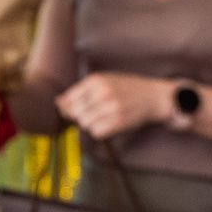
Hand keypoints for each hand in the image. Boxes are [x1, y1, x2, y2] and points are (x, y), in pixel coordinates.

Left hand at [55, 73, 174, 139]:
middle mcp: (103, 92)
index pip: (69, 99)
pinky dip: (100, 131)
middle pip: (75, 113)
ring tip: (104, 118)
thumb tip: (58, 102)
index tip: (81, 109)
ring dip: (91, 124)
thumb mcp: (103, 82)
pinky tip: (109, 124)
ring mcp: (111, 107)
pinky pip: (96, 132)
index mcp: (96, 79)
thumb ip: (80, 91)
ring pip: (85, 124)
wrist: (154, 96)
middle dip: (81, 116)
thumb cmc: (126, 89)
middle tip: (95, 114)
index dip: (70, 107)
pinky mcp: (119, 122)